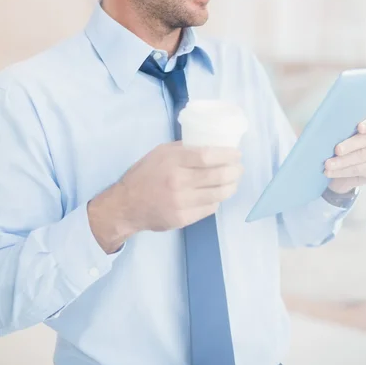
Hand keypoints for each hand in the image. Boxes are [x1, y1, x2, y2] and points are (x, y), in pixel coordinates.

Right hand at [88, 142, 242, 252]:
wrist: (126, 205)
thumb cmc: (145, 174)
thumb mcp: (160, 152)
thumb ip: (184, 149)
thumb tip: (212, 146)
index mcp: (173, 161)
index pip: (208, 156)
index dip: (227, 155)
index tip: (237, 154)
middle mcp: (178, 181)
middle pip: (218, 175)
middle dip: (235, 171)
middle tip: (239, 168)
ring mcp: (181, 202)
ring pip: (218, 194)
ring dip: (231, 187)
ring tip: (234, 181)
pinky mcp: (183, 218)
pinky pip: (209, 208)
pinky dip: (217, 199)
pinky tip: (218, 194)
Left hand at [323, 111, 365, 194]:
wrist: (341, 171)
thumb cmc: (339, 144)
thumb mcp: (338, 133)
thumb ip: (337, 128)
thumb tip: (320, 128)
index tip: (359, 127)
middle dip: (350, 144)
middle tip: (336, 150)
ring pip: (363, 156)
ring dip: (343, 161)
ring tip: (328, 164)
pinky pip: (360, 169)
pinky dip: (342, 171)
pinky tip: (330, 172)